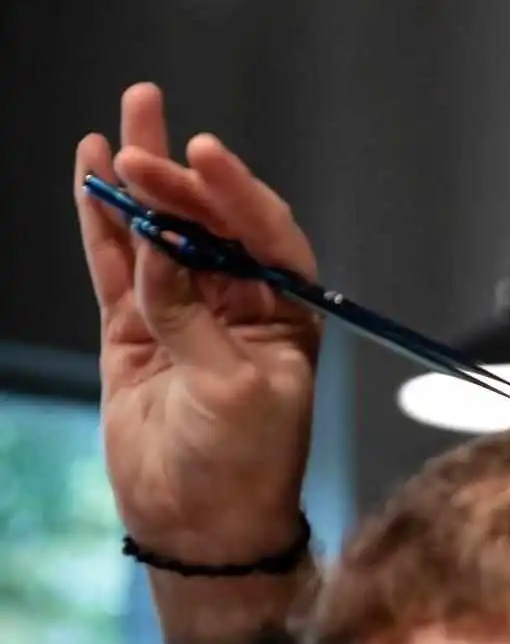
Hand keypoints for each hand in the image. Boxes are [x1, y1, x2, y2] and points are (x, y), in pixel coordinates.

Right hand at [74, 83, 321, 563]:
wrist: (202, 528)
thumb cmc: (245, 466)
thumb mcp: (233, 389)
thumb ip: (191, 318)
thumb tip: (157, 248)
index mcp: (288, 311)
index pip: (265, 233)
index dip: (234, 192)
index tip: (203, 155)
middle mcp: (240, 302)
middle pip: (208, 221)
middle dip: (176, 180)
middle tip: (141, 144)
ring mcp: (183, 311)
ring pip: (158, 232)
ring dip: (139, 180)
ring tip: (124, 115)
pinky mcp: (135, 331)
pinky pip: (117, 265)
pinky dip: (100, 223)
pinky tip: (88, 172)